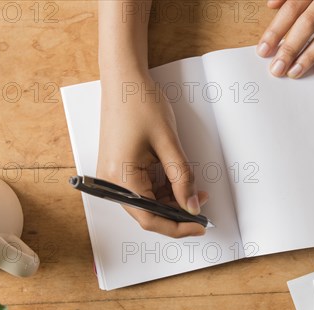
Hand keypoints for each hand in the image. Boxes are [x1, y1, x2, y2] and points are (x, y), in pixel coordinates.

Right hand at [97, 72, 208, 237]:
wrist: (123, 78)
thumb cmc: (140, 103)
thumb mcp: (168, 143)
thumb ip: (182, 179)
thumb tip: (192, 208)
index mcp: (120, 178)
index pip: (150, 218)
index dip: (178, 227)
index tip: (201, 225)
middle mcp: (111, 182)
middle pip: (147, 214)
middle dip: (177, 213)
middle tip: (202, 205)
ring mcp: (111, 176)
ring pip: (146, 202)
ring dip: (171, 201)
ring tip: (195, 190)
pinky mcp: (117, 168)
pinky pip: (141, 189)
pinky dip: (161, 190)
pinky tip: (178, 182)